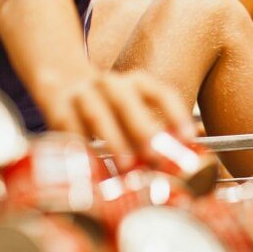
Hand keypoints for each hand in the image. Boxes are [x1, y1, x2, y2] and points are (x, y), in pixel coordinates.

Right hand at [43, 70, 194, 166]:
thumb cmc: (110, 105)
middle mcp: (109, 84)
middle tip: (155, 156)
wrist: (62, 82)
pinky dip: (81, 150)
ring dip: (112, 140)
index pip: (160, 92)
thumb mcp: (136, 107)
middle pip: (126, 101)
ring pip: (96, 114)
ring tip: (125, 166)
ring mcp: (82, 94)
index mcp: (136, 82)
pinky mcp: (57, 109)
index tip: (188, 138)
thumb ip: (161, 127)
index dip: (176, 114)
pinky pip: (69, 130)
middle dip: (142, 129)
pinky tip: (92, 169)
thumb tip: (194, 147)